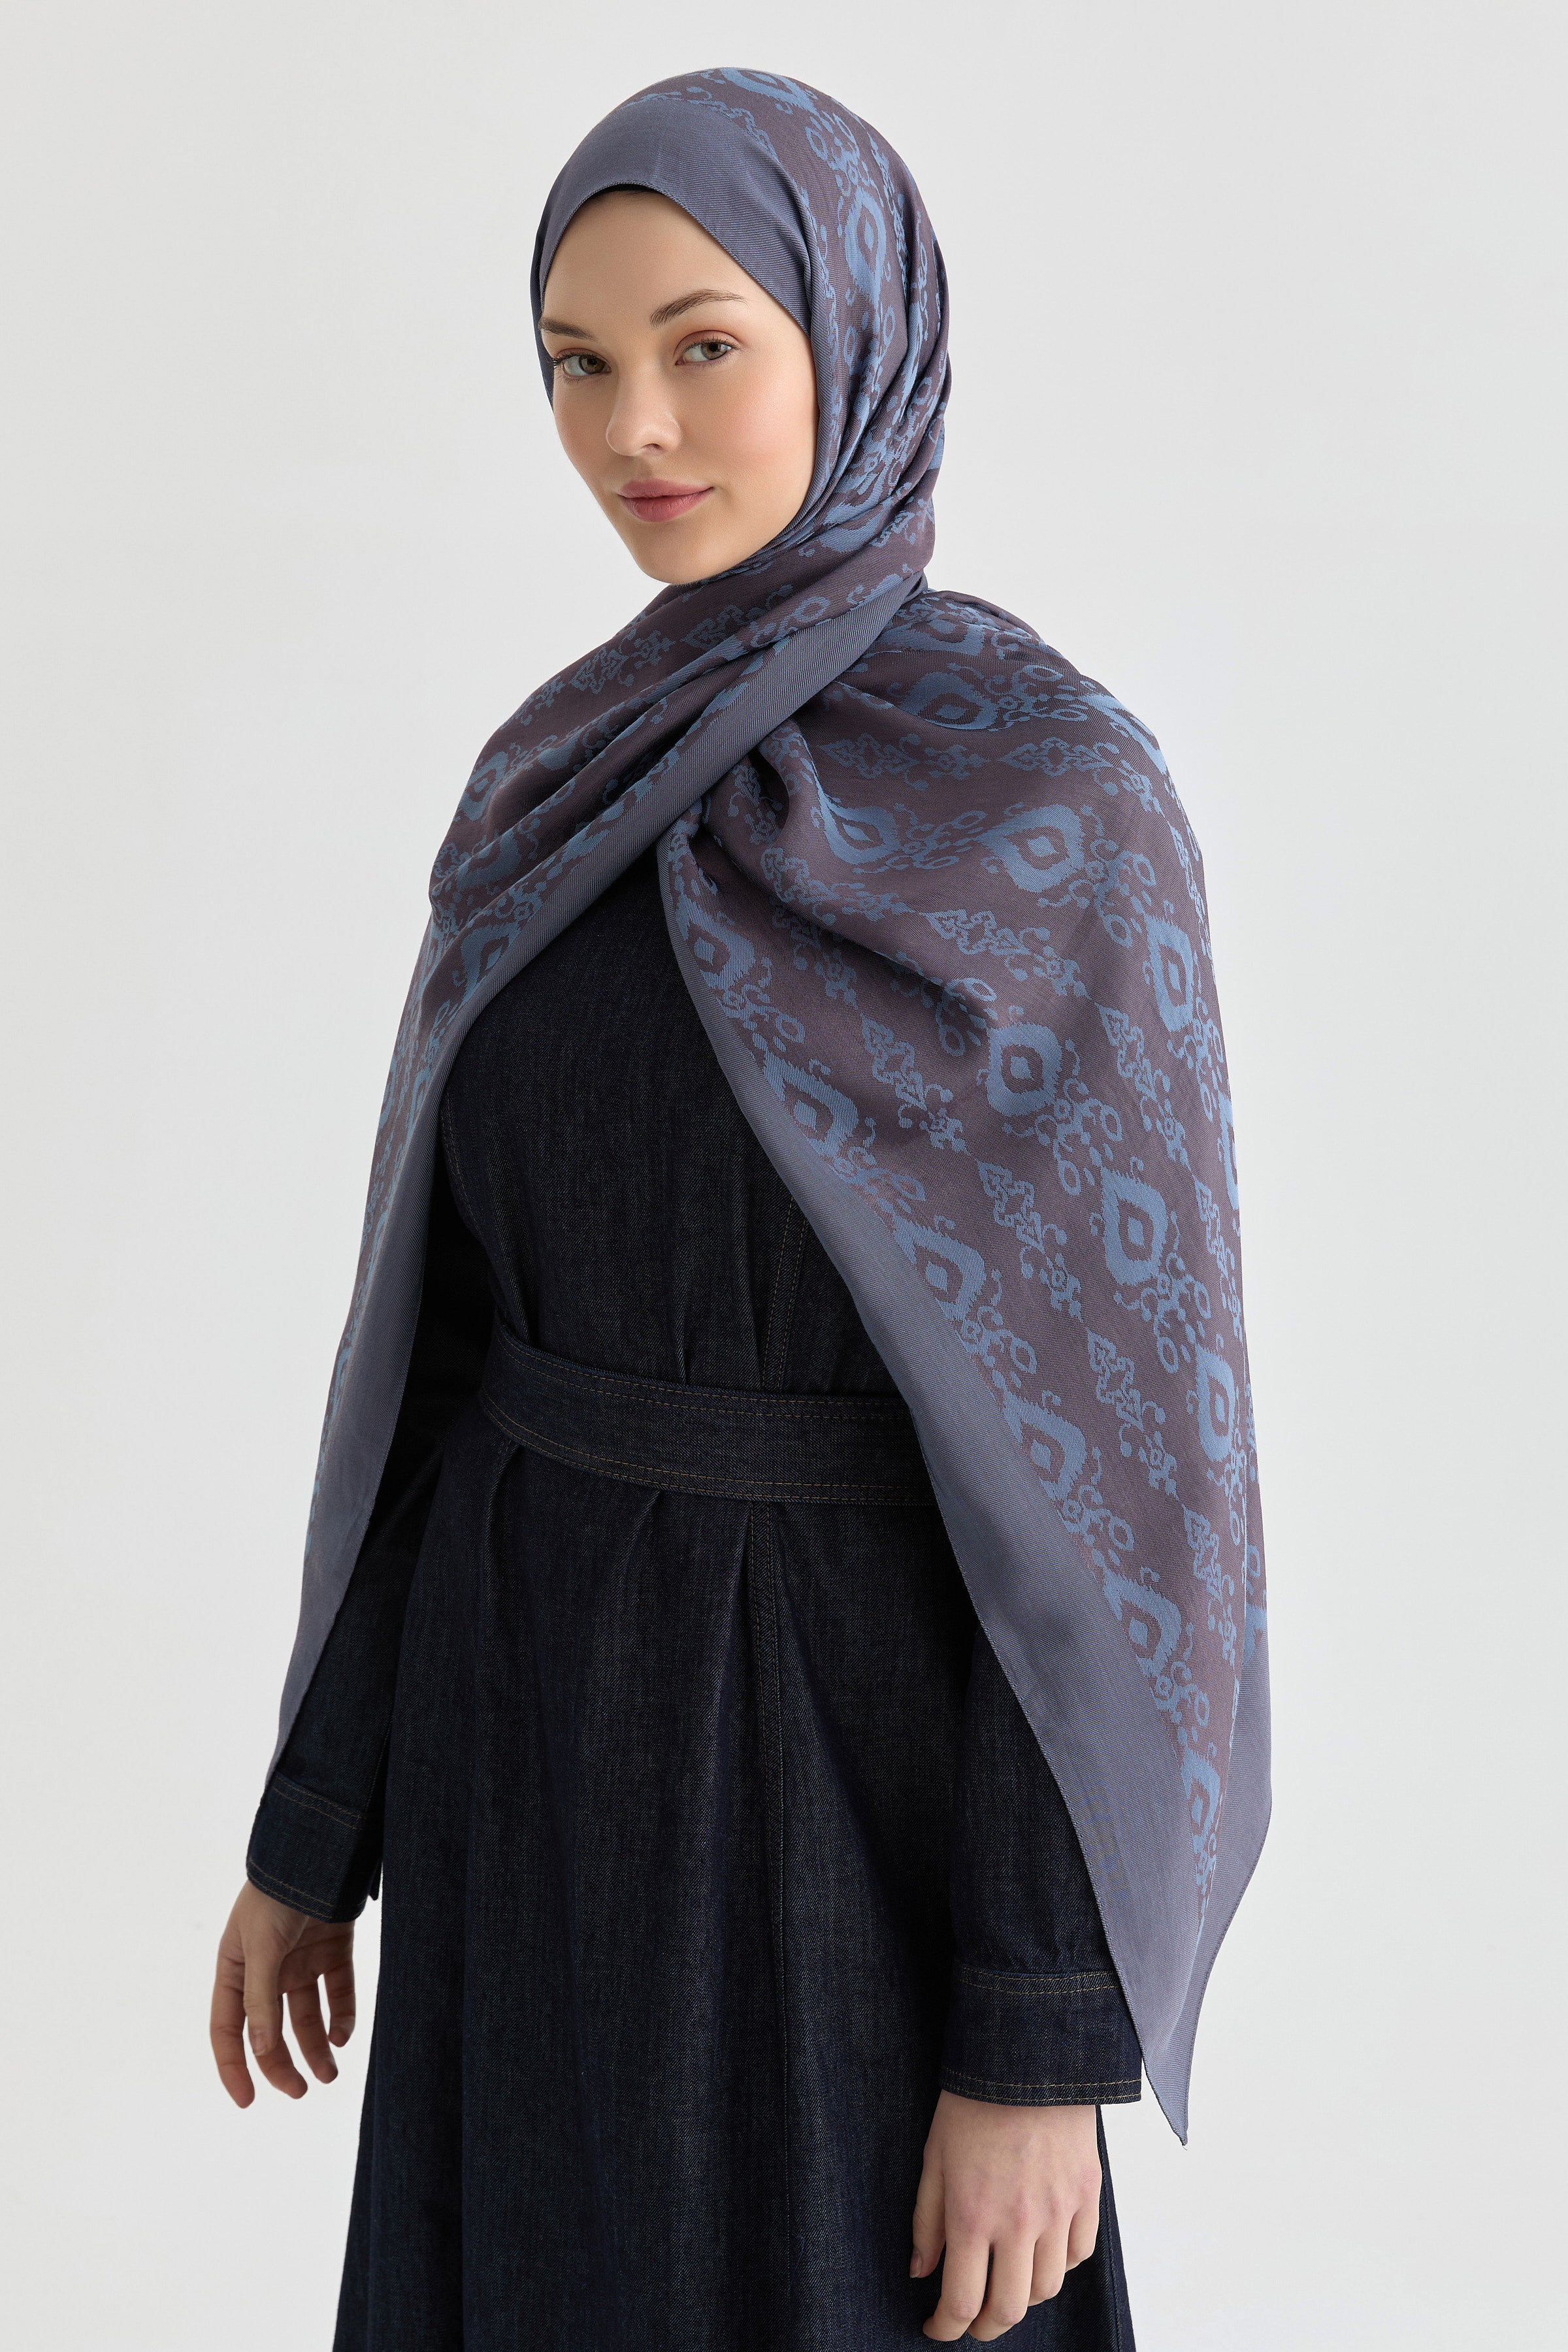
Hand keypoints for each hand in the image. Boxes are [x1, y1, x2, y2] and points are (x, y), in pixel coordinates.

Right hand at [210, 1880, 355, 2106]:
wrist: (317, 1850)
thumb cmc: (276, 1897)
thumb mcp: (261, 1948)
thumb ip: (260, 1999)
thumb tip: (259, 2050)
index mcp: (235, 1970)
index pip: (228, 2030)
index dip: (234, 2066)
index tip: (248, 2101)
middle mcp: (267, 1971)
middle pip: (271, 2030)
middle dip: (282, 2064)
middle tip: (300, 2091)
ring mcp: (300, 1961)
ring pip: (306, 2018)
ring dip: (317, 2048)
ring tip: (330, 2075)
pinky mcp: (333, 1949)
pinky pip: (338, 1992)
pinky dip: (341, 2016)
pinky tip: (343, 2035)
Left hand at [911, 2091, 1100, 2339]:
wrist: (1028, 2055)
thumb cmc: (972, 2102)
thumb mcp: (934, 2157)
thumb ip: (927, 2221)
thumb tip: (920, 2273)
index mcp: (972, 2214)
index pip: (960, 2301)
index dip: (944, 2328)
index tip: (934, 2328)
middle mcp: (1019, 2222)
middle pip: (1008, 2310)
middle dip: (984, 2327)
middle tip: (971, 2322)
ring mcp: (1059, 2211)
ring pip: (1045, 2288)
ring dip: (1021, 2299)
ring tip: (1004, 2286)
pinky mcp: (1088, 2195)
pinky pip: (1079, 2255)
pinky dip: (1059, 2266)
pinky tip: (1040, 2254)